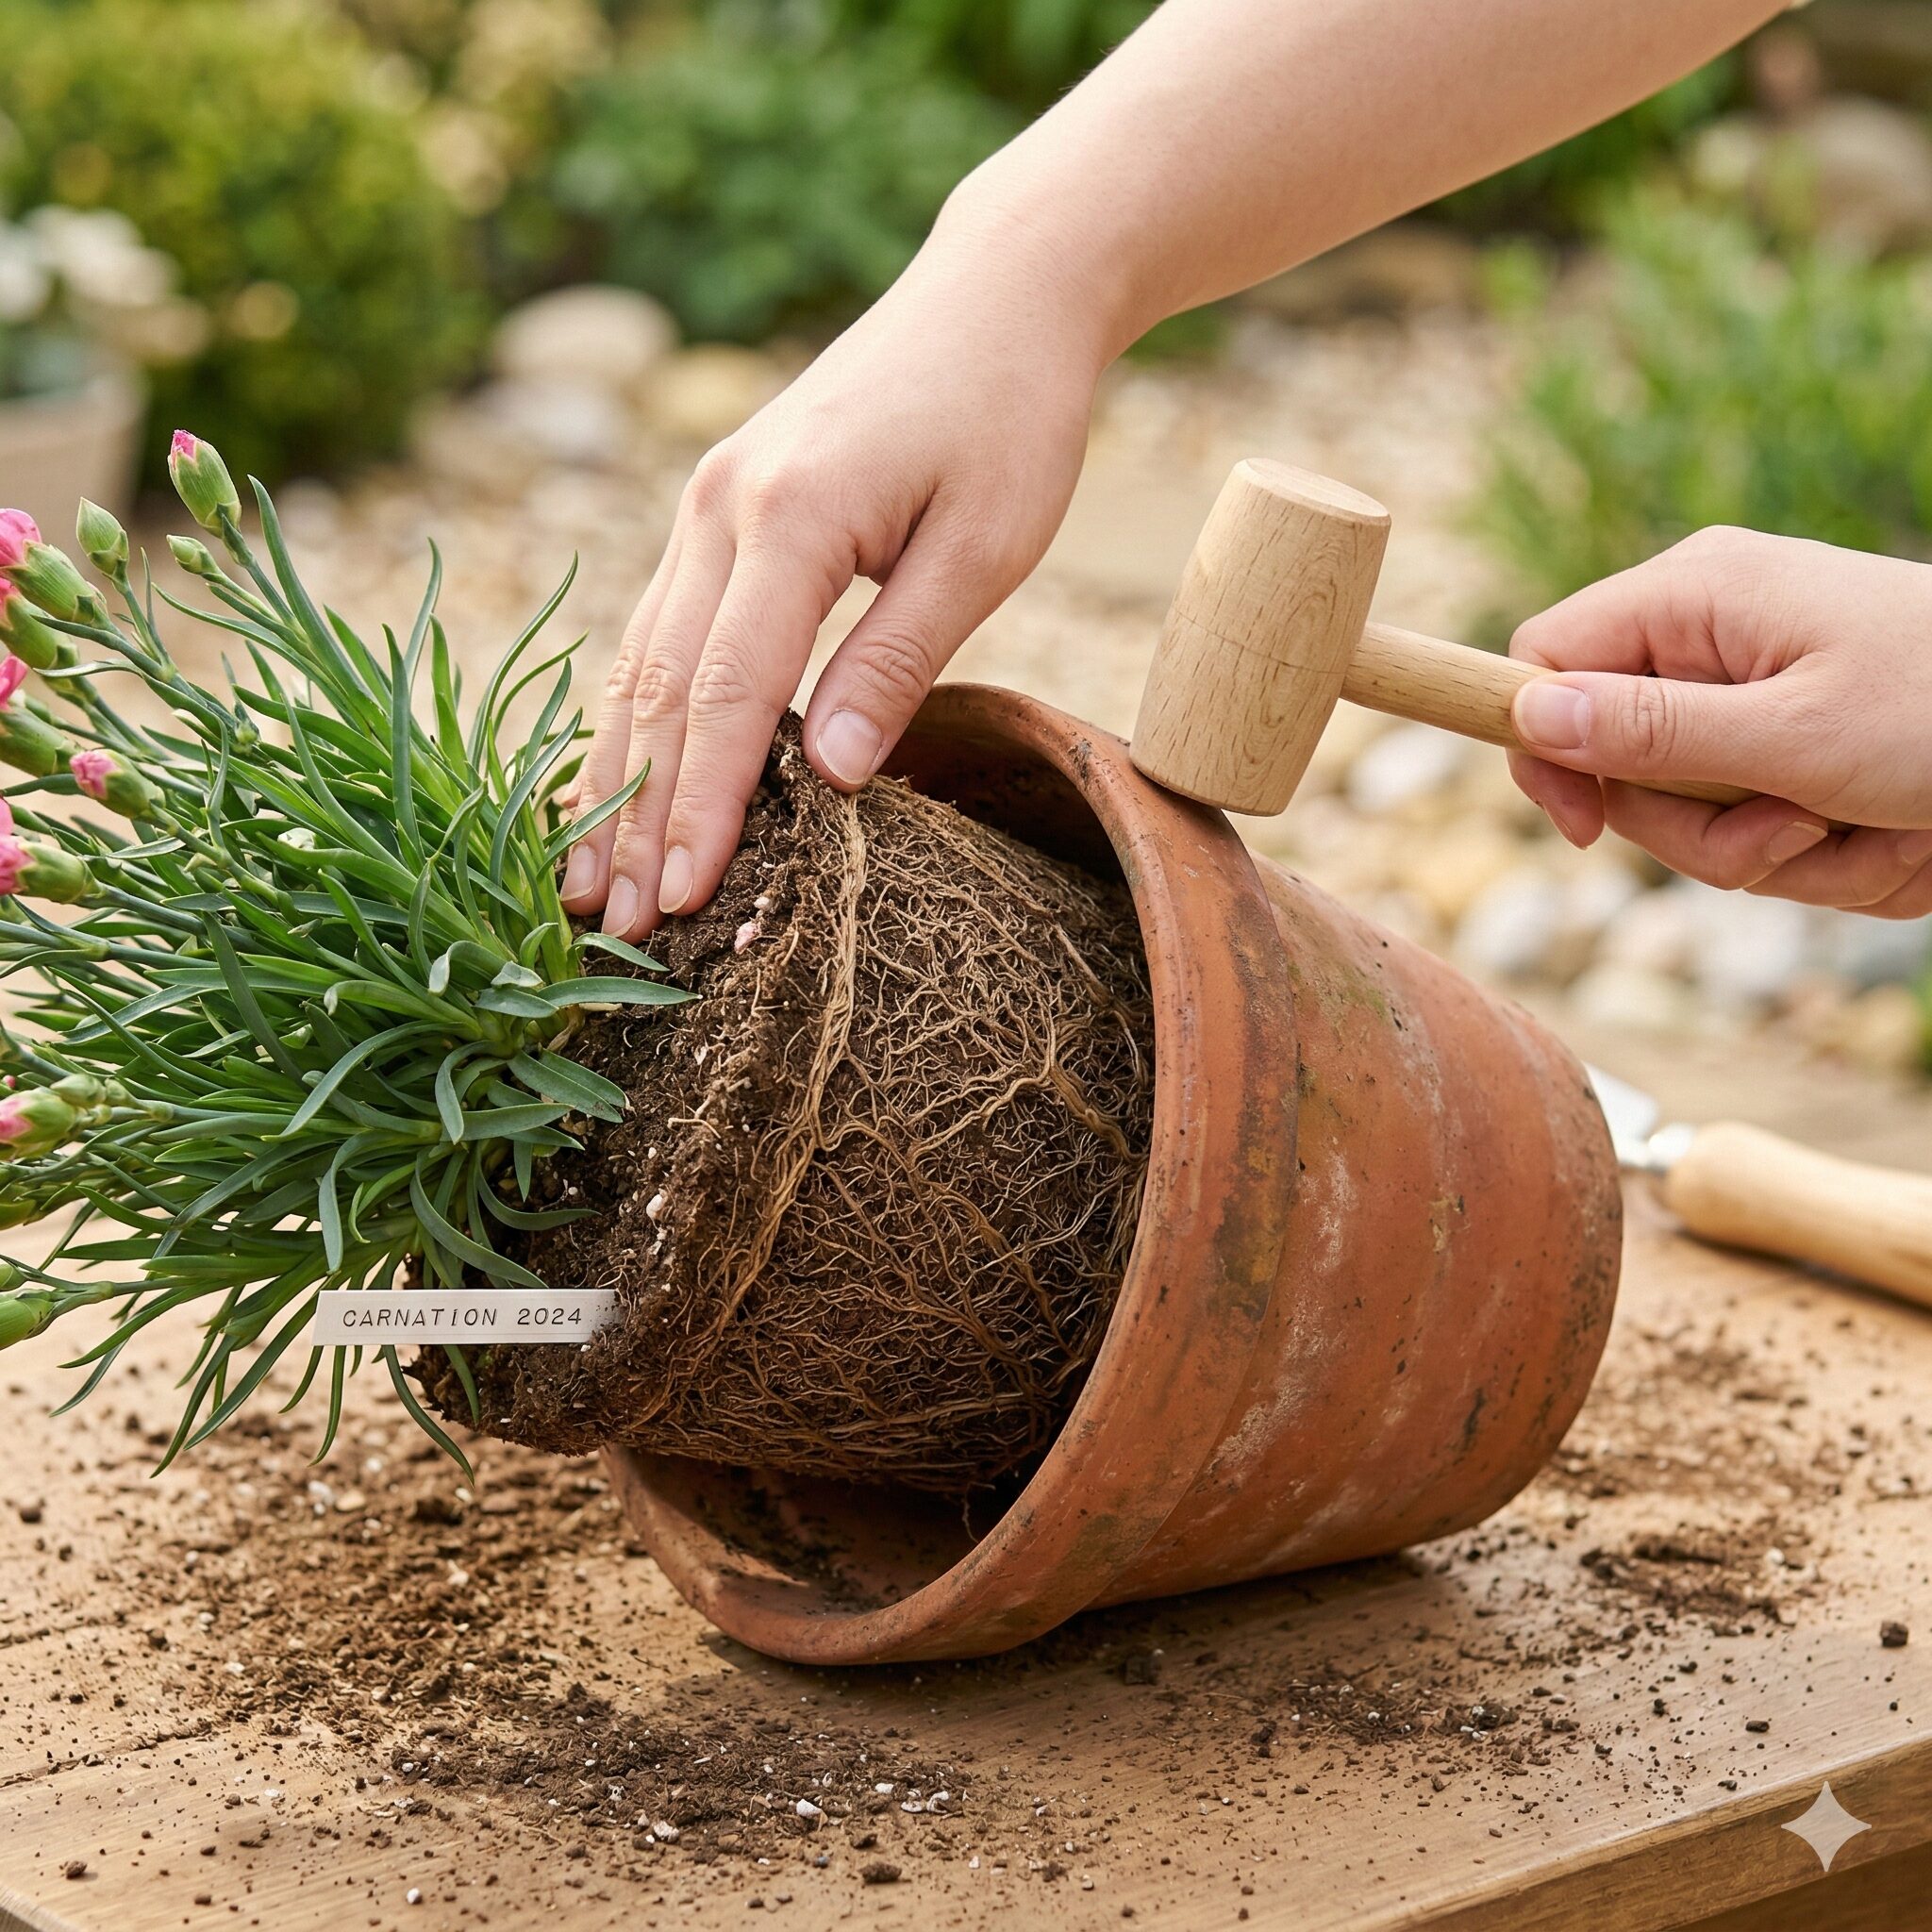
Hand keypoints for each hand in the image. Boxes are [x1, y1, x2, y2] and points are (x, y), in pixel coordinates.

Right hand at [559, 216, 1108, 938]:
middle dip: (635, 814)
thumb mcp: (985, 545)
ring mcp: (705, 502)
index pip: (726, 692)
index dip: (700, 806)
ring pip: (639, 661)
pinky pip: (658, 628)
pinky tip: (615, 779)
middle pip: (659, 687)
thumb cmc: (1011, 417)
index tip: (684, 902)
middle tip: (612, 926)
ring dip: (614, 776)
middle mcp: (720, 506)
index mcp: (792, 515)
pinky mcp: (714, 508)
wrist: (992, 294)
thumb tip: (825, 776)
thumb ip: (899, 658)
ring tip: (588, 880)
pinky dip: (634, 714)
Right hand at [1507, 528, 1931, 916]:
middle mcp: (1713, 639)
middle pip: (1617, 765)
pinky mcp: (1797, 747)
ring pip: (1691, 816)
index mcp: (1696, 597)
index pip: (1544, 662)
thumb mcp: (1794, 735)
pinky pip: (1756, 830)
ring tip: (1863, 827)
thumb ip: (1650, 731)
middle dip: (1702, 829)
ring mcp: (1756, 695)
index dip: (1545, 752)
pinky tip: (1891, 833)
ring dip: (1776, 853)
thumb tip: (1528, 714)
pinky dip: (1824, 857)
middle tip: (1795, 826)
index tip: (1585, 833)